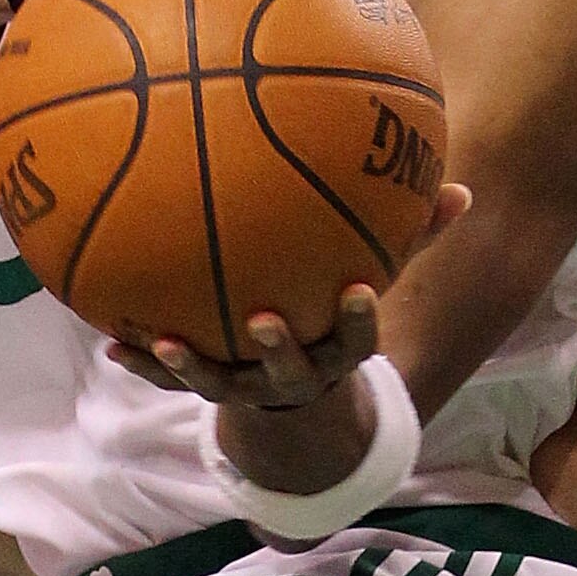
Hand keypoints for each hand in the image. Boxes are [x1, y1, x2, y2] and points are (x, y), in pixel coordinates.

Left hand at [106, 212, 465, 438]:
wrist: (295, 384)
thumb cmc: (335, 305)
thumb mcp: (377, 276)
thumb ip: (413, 236)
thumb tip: (465, 191)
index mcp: (337, 348)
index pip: (359, 340)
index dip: (361, 321)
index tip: (360, 290)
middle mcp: (295, 373)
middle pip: (290, 368)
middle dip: (278, 348)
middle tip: (263, 319)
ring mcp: (248, 384)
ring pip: (221, 382)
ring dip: (193, 366)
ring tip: (166, 341)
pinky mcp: (209, 383)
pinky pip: (171, 377)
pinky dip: (143, 361)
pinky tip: (111, 341)